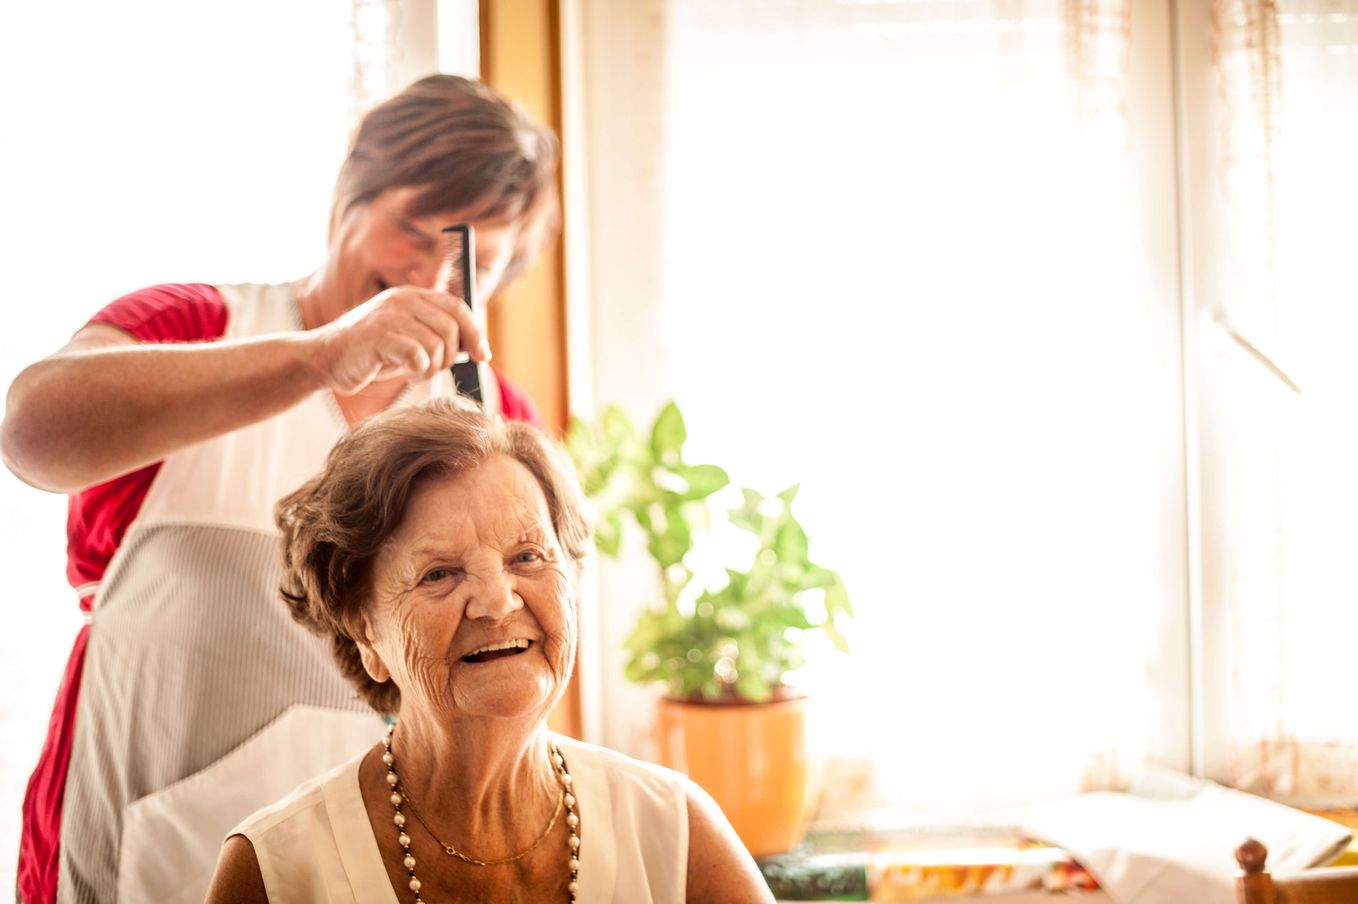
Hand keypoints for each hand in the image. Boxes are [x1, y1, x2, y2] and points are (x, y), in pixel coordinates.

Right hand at [309, 287, 490, 394]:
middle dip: (450, 356)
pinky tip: (406, 372)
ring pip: (436, 343)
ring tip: (416, 371)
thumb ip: (437, 335)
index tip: (482, 356)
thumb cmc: (371, 354)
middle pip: (451, 328)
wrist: (324, 360)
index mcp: (412, 296)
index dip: (475, 333)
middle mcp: (402, 300)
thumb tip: (476, 347)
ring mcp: (388, 316)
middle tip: (433, 368)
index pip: (458, 307)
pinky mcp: (377, 336)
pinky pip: (417, 355)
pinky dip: (418, 369)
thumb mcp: (409, 338)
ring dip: (433, 366)